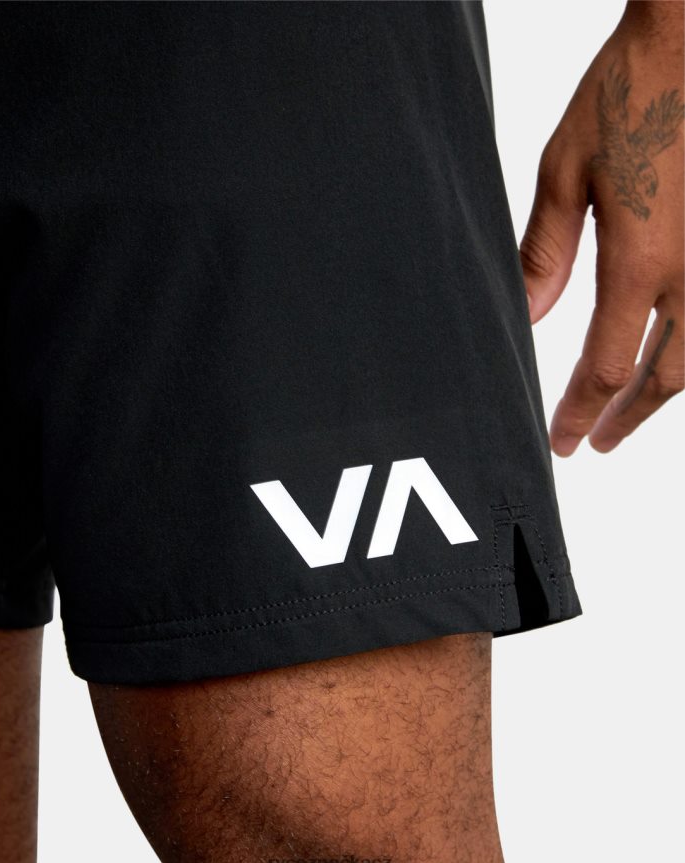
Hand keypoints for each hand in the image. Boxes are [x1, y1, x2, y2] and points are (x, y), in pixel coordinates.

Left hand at [519, 1, 683, 455]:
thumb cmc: (634, 88)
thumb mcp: (567, 170)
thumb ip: (545, 251)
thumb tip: (525, 316)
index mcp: (641, 260)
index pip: (604, 367)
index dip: (581, 412)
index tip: (564, 440)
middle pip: (664, 376)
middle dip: (627, 416)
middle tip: (600, 440)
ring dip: (667, 390)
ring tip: (636, 409)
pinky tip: (678, 352)